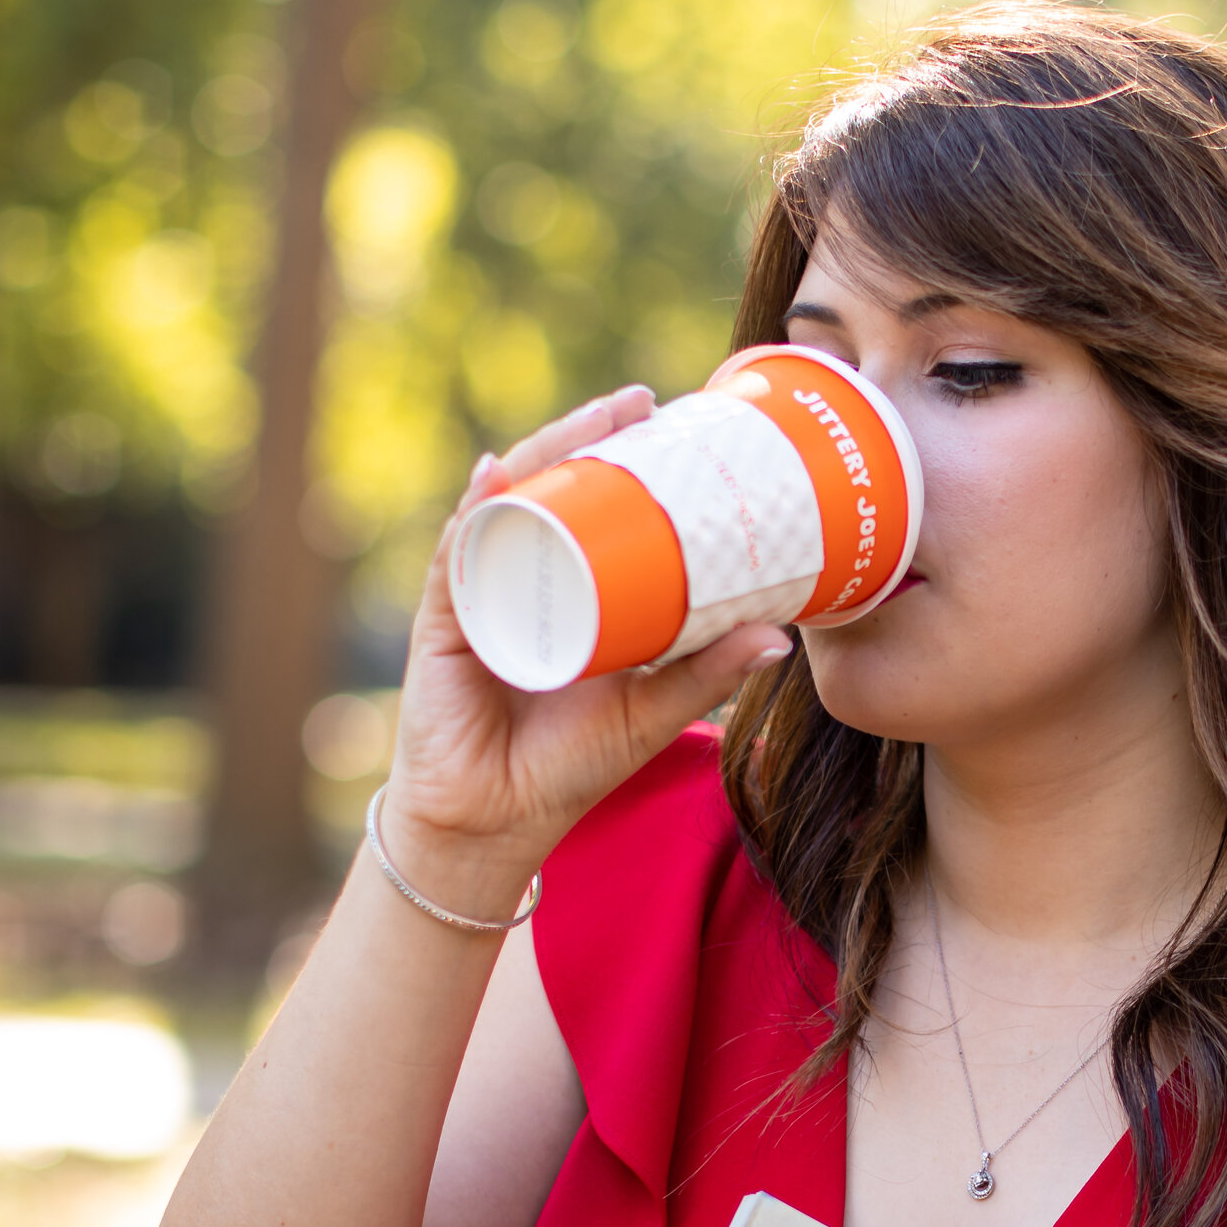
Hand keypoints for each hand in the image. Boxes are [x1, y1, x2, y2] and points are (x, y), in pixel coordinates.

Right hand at [381, 389, 792, 907]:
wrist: (494, 825)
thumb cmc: (567, 767)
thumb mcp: (652, 712)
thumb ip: (707, 673)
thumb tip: (781, 635)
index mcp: (570, 592)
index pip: (593, 508)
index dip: (624, 462)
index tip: (672, 421)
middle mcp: (522, 580)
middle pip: (551, 490)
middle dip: (587, 438)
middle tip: (638, 402)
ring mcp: (480, 595)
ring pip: (508, 507)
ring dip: (542, 455)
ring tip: (589, 423)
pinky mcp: (445, 625)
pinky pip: (457, 558)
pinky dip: (476, 516)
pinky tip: (496, 479)